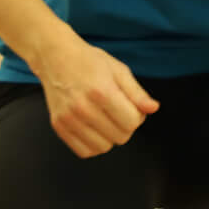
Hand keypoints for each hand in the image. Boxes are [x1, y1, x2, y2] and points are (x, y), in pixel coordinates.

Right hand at [36, 38, 158, 157]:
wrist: (55, 57)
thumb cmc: (89, 62)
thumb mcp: (118, 70)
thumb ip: (137, 93)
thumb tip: (153, 109)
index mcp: (102, 91)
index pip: (132, 122)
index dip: (137, 116)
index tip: (129, 105)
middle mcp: (83, 107)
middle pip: (121, 137)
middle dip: (124, 126)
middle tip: (116, 111)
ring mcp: (69, 118)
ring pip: (103, 148)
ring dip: (109, 137)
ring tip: (104, 119)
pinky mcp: (58, 126)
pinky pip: (85, 151)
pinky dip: (93, 144)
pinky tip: (93, 128)